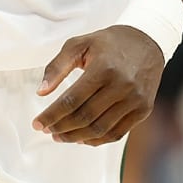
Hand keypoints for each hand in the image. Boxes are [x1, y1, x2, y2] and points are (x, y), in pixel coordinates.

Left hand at [32, 25, 164, 143]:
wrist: (146, 42)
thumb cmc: (108, 43)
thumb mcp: (79, 44)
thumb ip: (57, 67)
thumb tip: (41, 92)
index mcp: (103, 68)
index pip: (71, 100)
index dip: (52, 115)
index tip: (37, 124)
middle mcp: (122, 86)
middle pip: (85, 117)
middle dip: (61, 127)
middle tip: (46, 131)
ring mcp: (135, 100)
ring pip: (100, 129)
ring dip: (76, 137)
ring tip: (59, 136)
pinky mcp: (143, 110)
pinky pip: (117, 133)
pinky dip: (97, 140)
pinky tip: (81, 138)